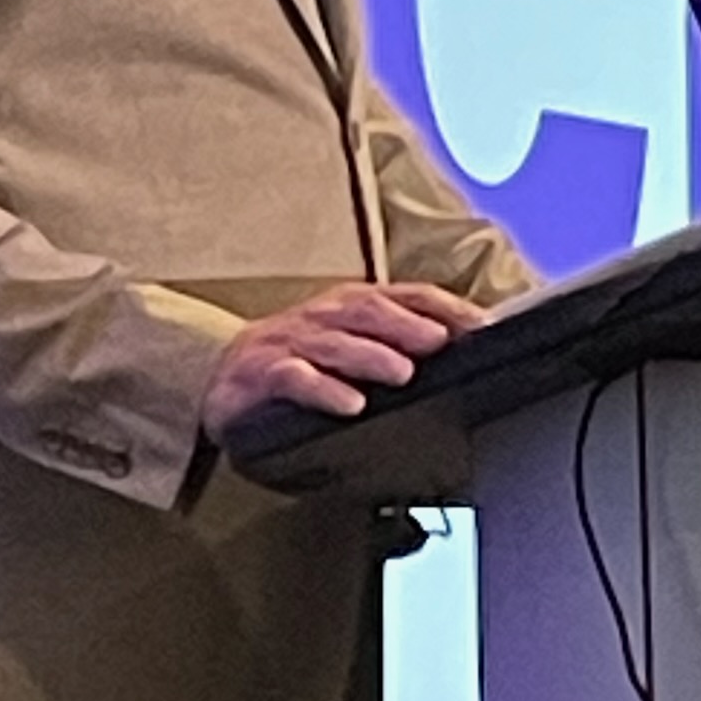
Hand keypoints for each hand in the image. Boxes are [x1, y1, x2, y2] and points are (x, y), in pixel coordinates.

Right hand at [201, 281, 490, 438]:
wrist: (221, 375)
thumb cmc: (298, 359)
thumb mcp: (349, 342)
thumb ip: (398, 340)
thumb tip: (462, 346)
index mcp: (350, 305)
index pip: (404, 295)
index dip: (443, 306)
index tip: (480, 325)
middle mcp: (322, 317)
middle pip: (368, 310)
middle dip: (407, 324)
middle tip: (442, 341)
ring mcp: (290, 343)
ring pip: (334, 342)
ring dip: (371, 355)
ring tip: (402, 372)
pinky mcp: (262, 375)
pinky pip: (294, 378)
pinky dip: (323, 390)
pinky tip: (349, 404)